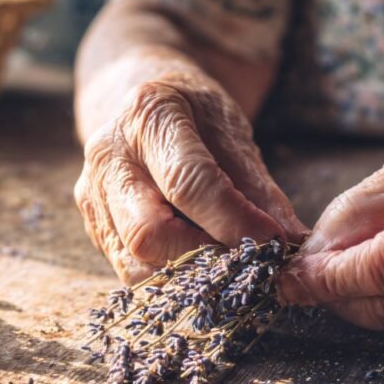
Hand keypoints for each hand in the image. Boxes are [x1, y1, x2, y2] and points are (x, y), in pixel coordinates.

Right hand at [76, 71, 305, 280]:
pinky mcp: (93, 224)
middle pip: (149, 233)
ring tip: (226, 269)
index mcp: (149, 116)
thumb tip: (291, 242)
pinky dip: (169, 278)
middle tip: (246, 262)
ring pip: (134, 262)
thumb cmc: (195, 115)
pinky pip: (128, 269)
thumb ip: (259, 189)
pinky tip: (199, 269)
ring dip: (187, 277)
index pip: (188, 183)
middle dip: (203, 257)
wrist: (144, 105)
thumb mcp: (234, 133)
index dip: (233, 220)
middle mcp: (109, 156)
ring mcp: (92, 194)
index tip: (271, 243)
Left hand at [277, 117, 383, 332]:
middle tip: (300, 267)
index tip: (283, 277)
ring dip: (356, 296)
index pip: (380, 272)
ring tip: (338, 259)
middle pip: (383, 309)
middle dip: (331, 293)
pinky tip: (383, 264)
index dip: (322, 279)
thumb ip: (372, 204)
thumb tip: (314, 251)